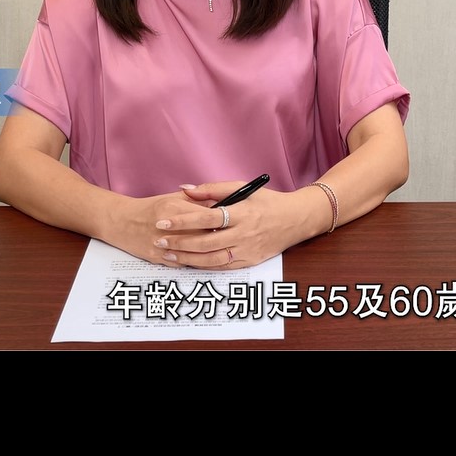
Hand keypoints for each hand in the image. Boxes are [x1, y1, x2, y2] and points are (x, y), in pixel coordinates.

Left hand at [151, 180, 289, 269]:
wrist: (295, 220)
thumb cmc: (266, 201)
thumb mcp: (243, 188)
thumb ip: (212, 189)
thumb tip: (185, 189)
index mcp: (241, 212)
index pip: (207, 218)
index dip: (183, 221)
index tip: (163, 221)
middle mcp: (244, 233)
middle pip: (206, 242)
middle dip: (179, 243)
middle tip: (159, 241)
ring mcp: (247, 250)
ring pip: (212, 259)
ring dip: (188, 258)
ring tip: (168, 255)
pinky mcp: (250, 262)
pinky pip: (223, 267)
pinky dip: (203, 266)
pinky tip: (188, 263)